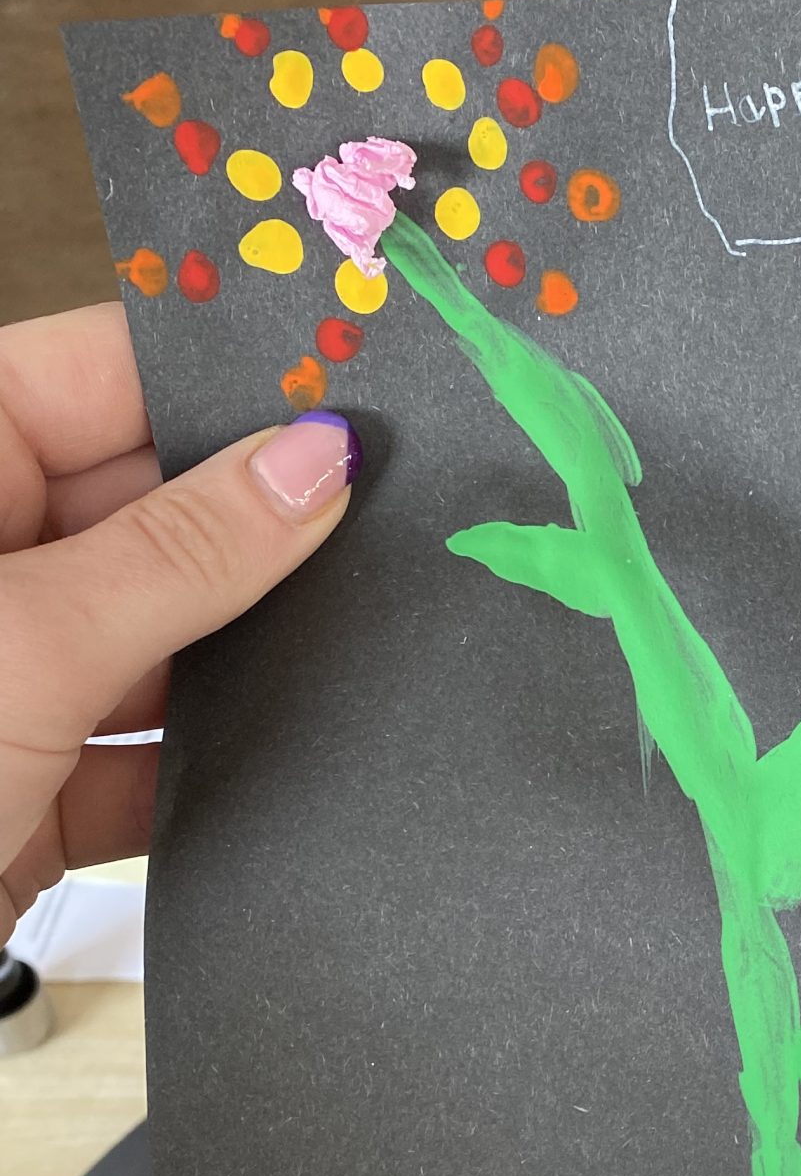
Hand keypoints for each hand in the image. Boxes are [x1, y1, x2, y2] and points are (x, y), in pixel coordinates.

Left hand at [0, 305, 358, 942]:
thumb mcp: (29, 641)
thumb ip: (185, 550)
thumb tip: (317, 459)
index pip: (94, 379)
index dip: (218, 388)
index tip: (352, 403)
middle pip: (141, 511)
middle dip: (252, 534)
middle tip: (390, 536)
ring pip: (155, 640)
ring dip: (239, 661)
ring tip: (351, 650)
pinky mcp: (19, 796)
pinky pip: (143, 758)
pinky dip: (208, 769)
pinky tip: (280, 764)